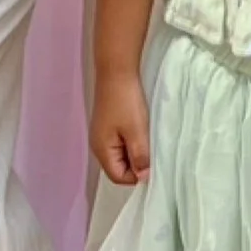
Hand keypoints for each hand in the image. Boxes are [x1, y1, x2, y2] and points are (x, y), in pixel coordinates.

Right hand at [91, 70, 151, 186]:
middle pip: (119, 167)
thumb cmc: (125, 101)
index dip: (137, 175)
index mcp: (102, 151)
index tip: (153, 163)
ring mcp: (102, 135)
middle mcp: (98, 146)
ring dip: (135, 151)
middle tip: (152, 150)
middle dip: (136, 163)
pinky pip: (121, 142)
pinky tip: (141, 130)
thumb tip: (143, 178)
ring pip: (121, 154)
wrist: (116, 71)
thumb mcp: (137, 131)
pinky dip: (132, 141)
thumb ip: (140, 157)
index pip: (118, 177)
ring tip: (147, 138)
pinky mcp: (108, 125)